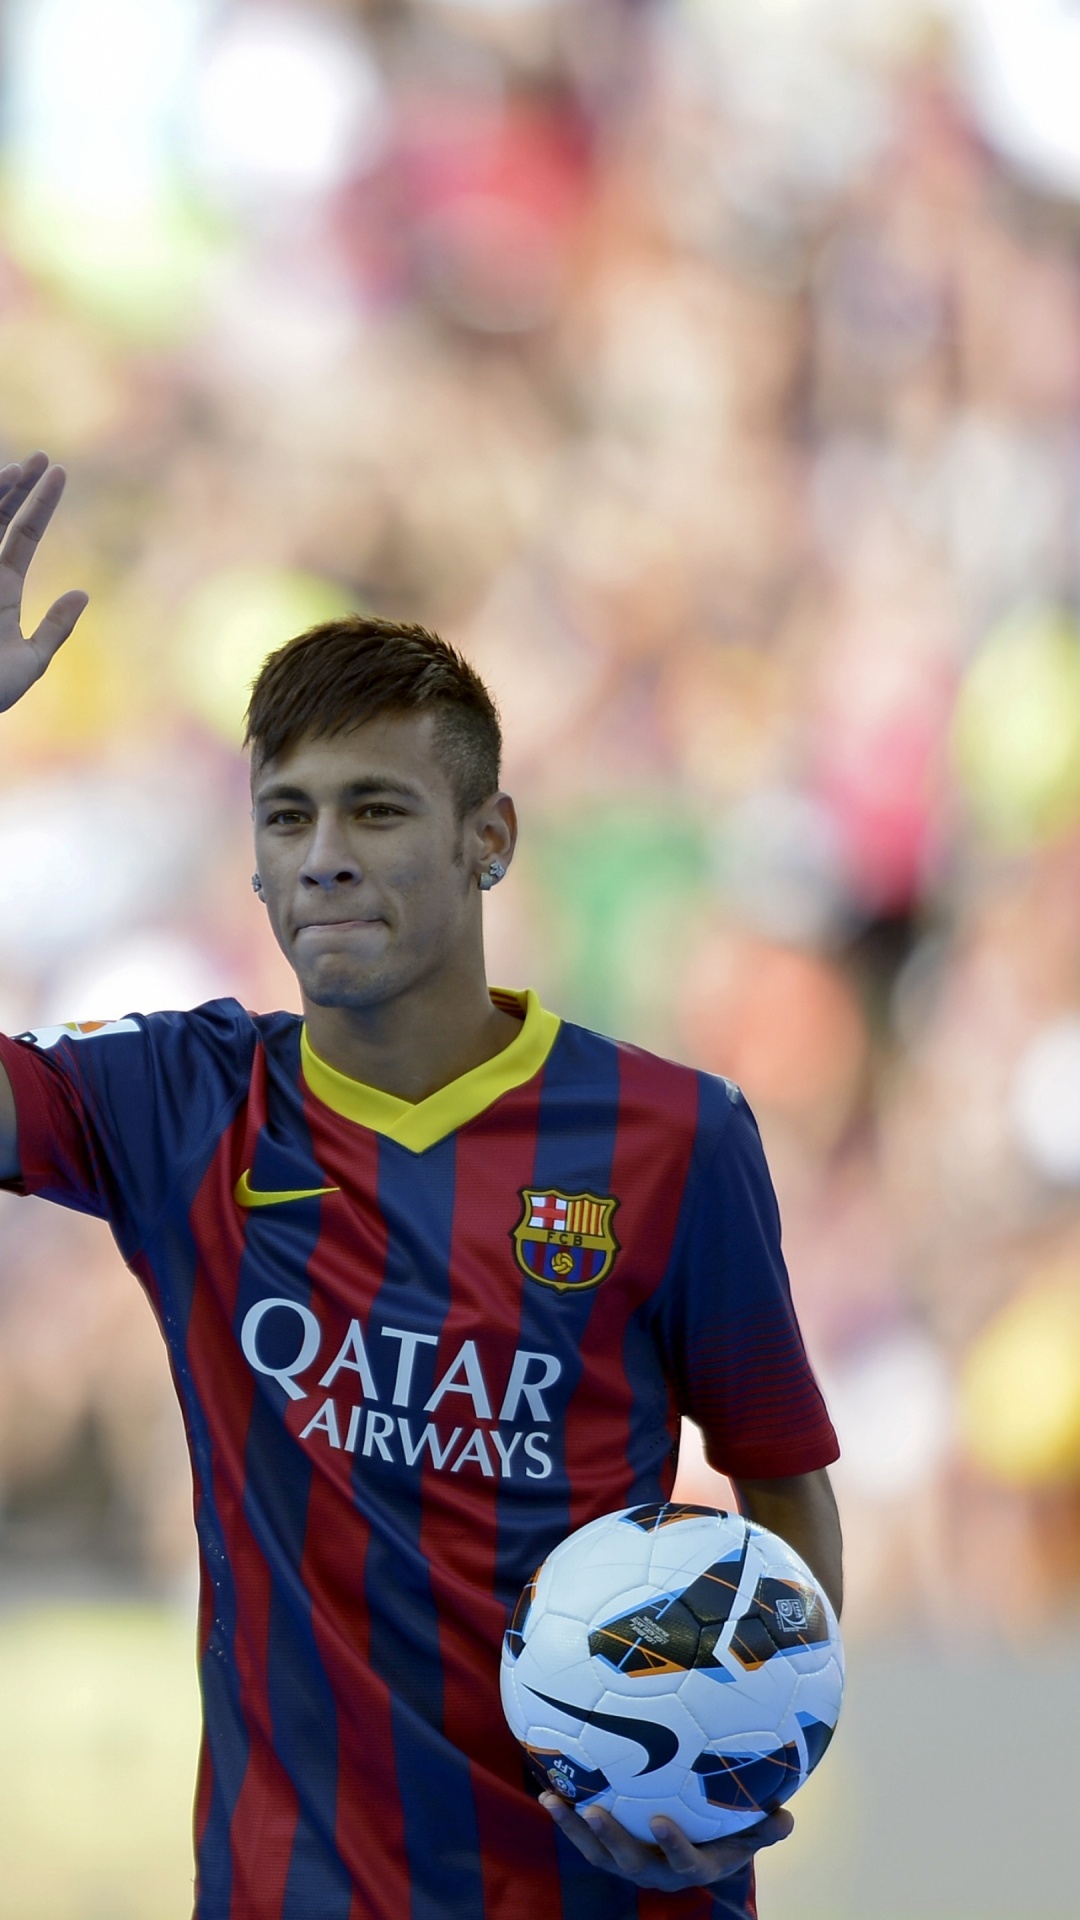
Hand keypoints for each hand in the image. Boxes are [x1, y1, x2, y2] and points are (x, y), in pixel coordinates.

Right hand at [0, 451, 88, 713]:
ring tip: (24, 466)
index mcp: (2, 589)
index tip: (58, 472)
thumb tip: (83, 593)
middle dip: (20, 486)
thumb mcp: (31, 661)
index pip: (24, 535)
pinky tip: (0, 484)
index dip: (40, 504)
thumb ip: (56, 628)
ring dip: (0, 491)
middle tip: (44, 457)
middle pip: (0, 517)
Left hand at [540, 1794, 792, 1891]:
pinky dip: (567, 1818)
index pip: (684, 1864)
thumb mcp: (748, 1835)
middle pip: (631, 1863)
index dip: (673, 1846)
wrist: (698, 1855)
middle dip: (611, 1839)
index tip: (661, 1821)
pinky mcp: (610, 1852)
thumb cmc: (726, 1837)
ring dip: (575, 1829)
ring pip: (599, 1853)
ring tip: (553, 1800)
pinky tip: (548, 1789)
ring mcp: (630, 1863)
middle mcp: (657, 1871)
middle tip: (594, 1811)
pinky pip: (585, 1838)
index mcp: (693, 1867)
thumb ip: (765, 1829)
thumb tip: (788, 1818)